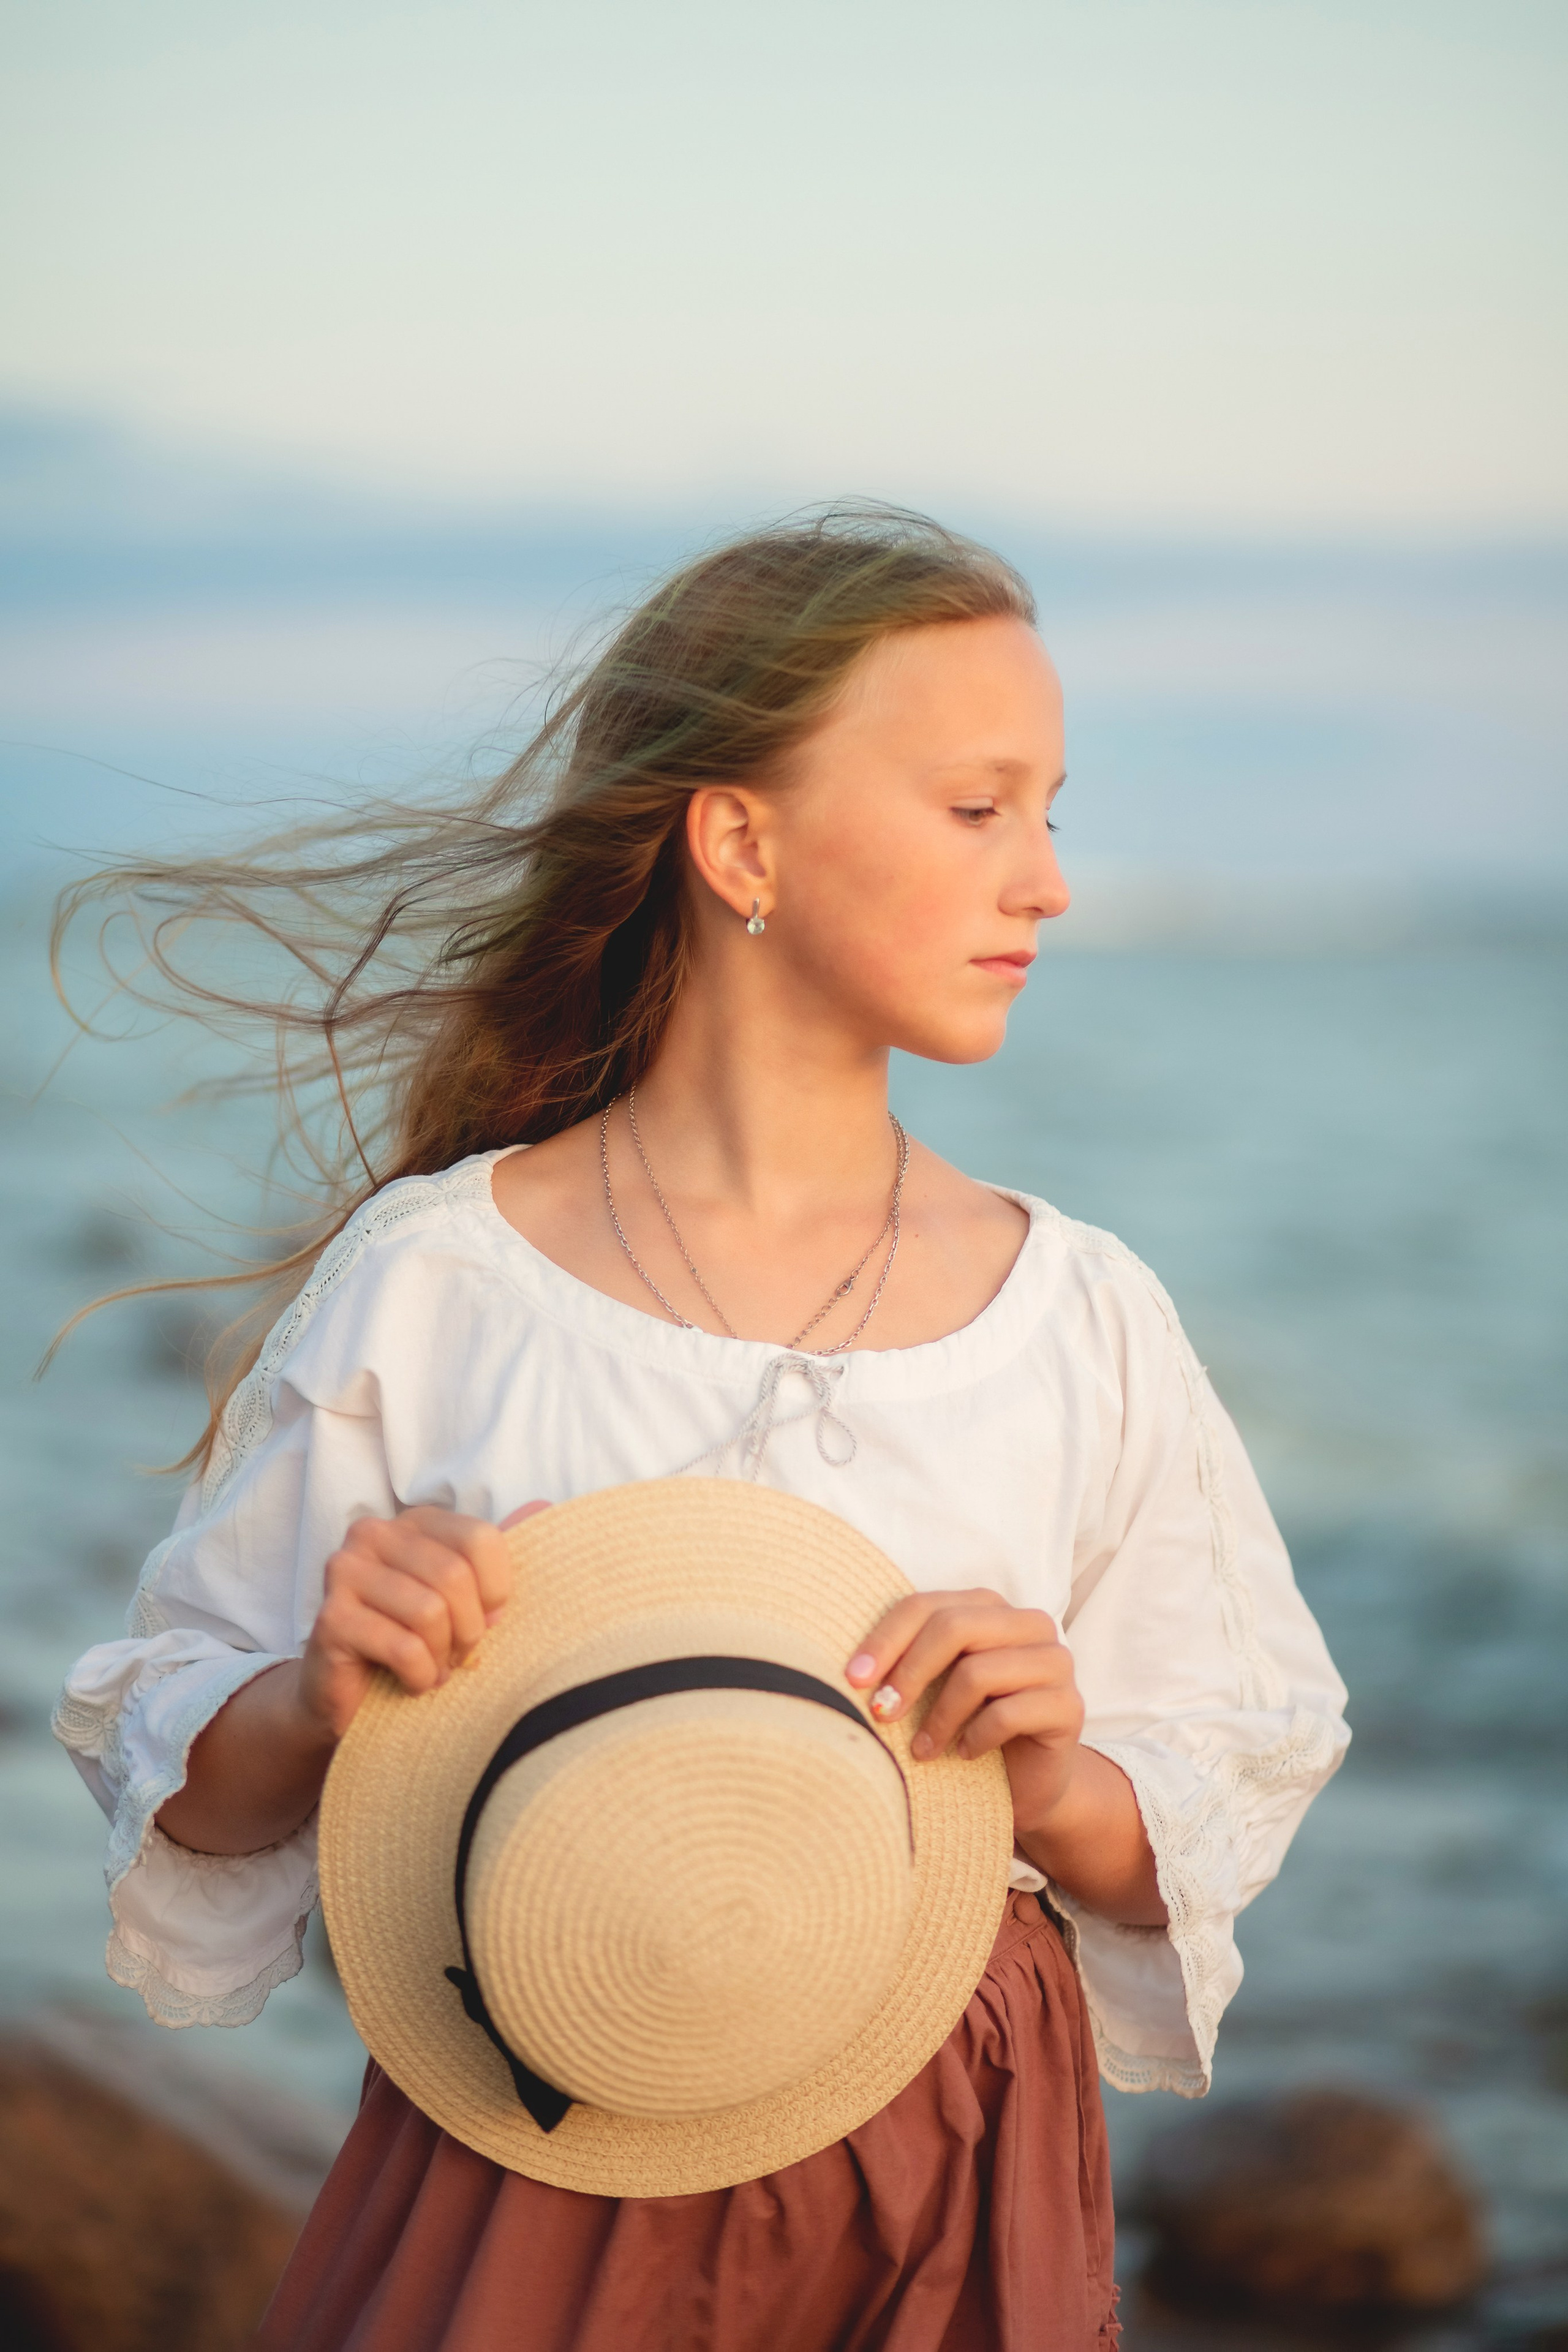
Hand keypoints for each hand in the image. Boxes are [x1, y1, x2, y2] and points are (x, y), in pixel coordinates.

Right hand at [298, 1500, 547, 1741]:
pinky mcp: (330, 1619)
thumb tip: (544, 1504)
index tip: (486, 1620)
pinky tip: (412, 1682)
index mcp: (414, 1521)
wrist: (352, 1700)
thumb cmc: (419, 1642)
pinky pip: (404, 1648)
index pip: (481, 1539)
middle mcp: (373, 1534)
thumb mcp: (466, 1598)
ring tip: (434, 1668)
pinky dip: (421, 1676)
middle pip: (454, 1575)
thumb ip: (496, 1557)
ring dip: (443, 1655)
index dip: (495, 1590)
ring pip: (430, 1612)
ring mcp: (344, 1572)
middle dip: (469, 1629)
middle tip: (457, 1654)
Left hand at [845, 1587, 1084, 1839]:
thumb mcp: (935, 1688)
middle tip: (881, 1713)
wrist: (1027, 1784)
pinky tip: (964, 1755)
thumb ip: (909, 1662)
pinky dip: (975, 1738)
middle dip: (909, 1672)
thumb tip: (852, 1669)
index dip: (886, 1639)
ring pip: (978, 1672)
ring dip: (939, 1717)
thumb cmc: (969, 1727)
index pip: (927, 1606)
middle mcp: (1029, 1624)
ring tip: (920, 1749)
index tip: (852, 1678)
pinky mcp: (1069, 1706)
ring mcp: (1056, 1662)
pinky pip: (1007, 1714)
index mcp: (990, 1607)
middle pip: (954, 1627)